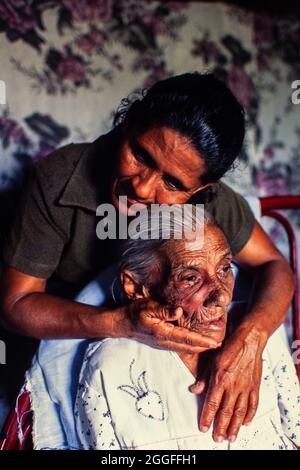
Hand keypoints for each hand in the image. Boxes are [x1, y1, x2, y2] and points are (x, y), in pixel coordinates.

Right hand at [114, 299, 219, 353]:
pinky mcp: (161, 343)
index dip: (202, 341)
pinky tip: (195, 343)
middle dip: (204, 346)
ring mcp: (162, 344)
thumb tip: (179, 311)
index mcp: (163, 332)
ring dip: (198, 347)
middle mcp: (164, 341)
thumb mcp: (148, 307)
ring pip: (185, 348)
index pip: (186, 338)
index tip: (215, 343)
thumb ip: (163, 310)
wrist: (121, 324)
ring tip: (212, 344)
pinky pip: (179, 346)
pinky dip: (190, 346)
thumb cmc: (134, 313)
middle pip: (189, 347)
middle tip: (220, 344)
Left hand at [191, 324, 265, 441]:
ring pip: (240, 412)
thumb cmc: (229, 348)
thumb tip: (194, 390)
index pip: (211, 403)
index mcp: (219, 379)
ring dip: (235, 426)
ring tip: (231, 437)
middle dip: (221, 427)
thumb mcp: (212, 361)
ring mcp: (245, 387)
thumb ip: (204, 378)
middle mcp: (232, 385)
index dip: (207, 417)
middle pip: (226, 412)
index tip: (204, 427)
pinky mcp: (254, 386)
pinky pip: (253, 404)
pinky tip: (246, 422)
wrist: (249, 340)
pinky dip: (250, 415)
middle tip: (217, 438)